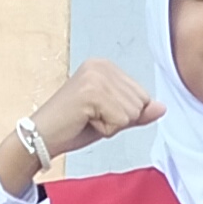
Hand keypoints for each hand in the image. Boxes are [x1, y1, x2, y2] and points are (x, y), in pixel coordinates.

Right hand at [0, 60, 164, 192]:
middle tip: (91, 118)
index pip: (142, 95)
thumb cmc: (72, 127)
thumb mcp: (112, 118)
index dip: (123, 115)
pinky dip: (105, 130)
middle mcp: (101, 66)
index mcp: (106, 66)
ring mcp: (96, 77)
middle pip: (140, 103)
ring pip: (131, 113)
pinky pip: (120, 120)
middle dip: (119, 120)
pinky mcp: (92, 92)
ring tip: (87, 119)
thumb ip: (137, 113)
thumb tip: (162, 108)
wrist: (40, 137)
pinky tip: (85, 122)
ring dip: (111, 125)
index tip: (97, 113)